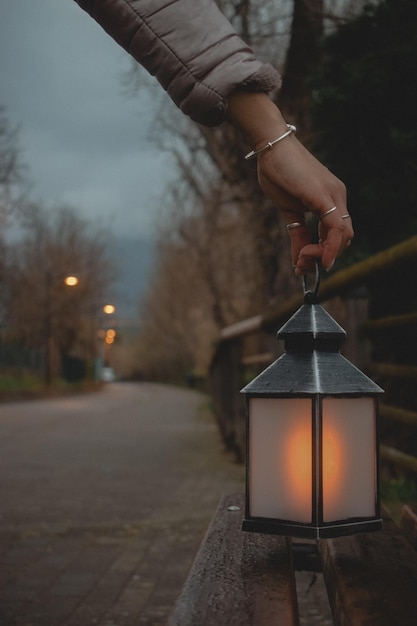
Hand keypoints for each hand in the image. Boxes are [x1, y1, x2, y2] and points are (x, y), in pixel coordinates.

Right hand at [227, 92, 353, 274]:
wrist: (271, 146)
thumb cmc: (278, 172)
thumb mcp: (289, 210)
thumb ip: (298, 234)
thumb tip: (299, 259)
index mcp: (332, 199)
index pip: (338, 234)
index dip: (324, 253)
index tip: (304, 265)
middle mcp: (338, 196)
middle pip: (344, 238)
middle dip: (324, 257)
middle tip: (302, 265)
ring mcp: (333, 195)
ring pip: (343, 236)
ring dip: (323, 255)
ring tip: (302, 260)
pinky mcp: (324, 195)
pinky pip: (335, 227)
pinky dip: (327, 247)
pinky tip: (314, 257)